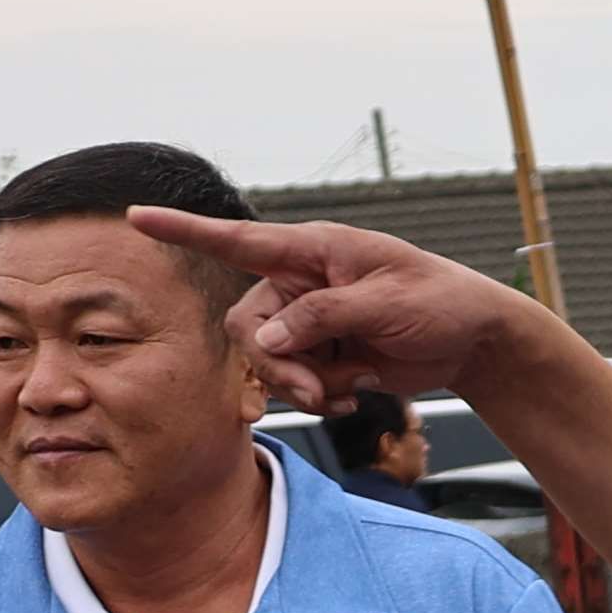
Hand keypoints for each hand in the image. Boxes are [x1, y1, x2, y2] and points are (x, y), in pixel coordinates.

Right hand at [126, 206, 547, 413]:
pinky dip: (319, 396)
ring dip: (301, 386)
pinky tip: (354, 394)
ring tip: (347, 392)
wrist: (474, 342)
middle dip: (275, 365)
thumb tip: (267, 340)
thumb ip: (323, 317)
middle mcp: (301, 284)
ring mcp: (309, 323)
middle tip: (315, 392)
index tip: (136, 216)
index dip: (186, 230)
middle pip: (248, 326)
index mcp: (313, 251)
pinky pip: (295, 382)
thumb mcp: (385, 303)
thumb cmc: (440, 301)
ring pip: (268, 360)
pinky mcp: (323, 355)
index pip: (239, 239)